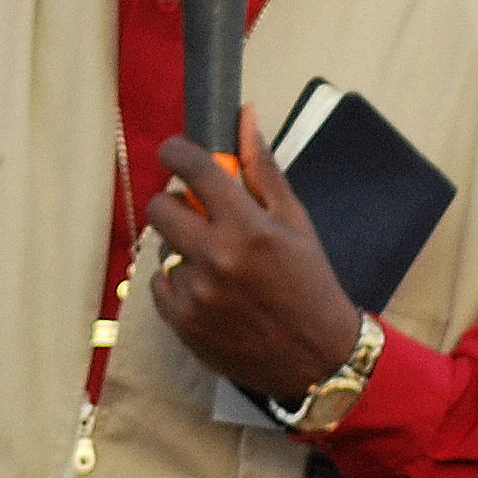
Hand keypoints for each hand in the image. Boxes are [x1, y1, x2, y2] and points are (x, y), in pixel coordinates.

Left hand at [146, 105, 364, 405]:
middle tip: (196, 215)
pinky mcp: (182, 324)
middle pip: (160, 208)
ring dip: (183, 250)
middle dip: (174, 204)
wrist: (318, 358)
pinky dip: (177, 284)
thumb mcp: (295, 222)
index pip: (194, 170)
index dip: (177, 153)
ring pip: (161, 250)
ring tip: (217, 266)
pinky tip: (209, 292)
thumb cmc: (310, 283)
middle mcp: (216, 258)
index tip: (174, 152)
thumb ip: (262, 170)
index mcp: (247, 227)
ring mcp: (195, 293)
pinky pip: (160, 286)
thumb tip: (244, 118)